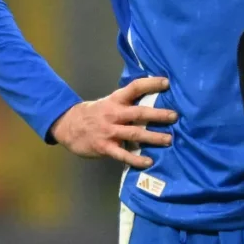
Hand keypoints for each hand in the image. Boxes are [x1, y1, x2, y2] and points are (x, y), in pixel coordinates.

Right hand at [49, 76, 177, 168]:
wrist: (68, 126)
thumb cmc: (95, 113)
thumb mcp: (109, 102)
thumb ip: (127, 102)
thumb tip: (153, 98)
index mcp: (115, 100)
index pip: (135, 87)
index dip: (151, 84)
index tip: (167, 82)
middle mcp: (113, 114)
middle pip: (138, 113)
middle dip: (158, 115)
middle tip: (175, 116)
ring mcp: (109, 131)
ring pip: (134, 134)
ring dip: (153, 137)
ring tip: (169, 139)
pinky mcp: (105, 147)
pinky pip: (123, 155)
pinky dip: (136, 159)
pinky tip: (149, 161)